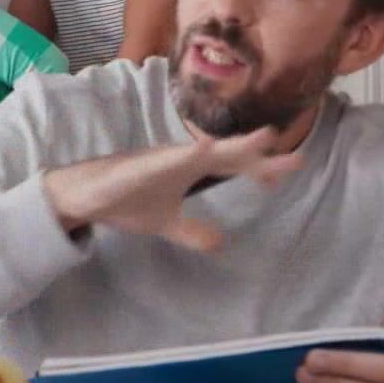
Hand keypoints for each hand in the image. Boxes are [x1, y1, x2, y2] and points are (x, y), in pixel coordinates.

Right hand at [41, 128, 301, 251]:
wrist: (86, 197)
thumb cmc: (124, 200)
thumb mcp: (165, 223)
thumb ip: (191, 231)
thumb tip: (220, 243)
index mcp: (189, 169)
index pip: (233, 164)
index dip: (260, 167)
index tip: (288, 172)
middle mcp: (182, 158)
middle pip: (230, 154)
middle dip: (262, 156)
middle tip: (298, 159)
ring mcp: (164, 159)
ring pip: (206, 149)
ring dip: (234, 145)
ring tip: (264, 139)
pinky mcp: (143, 166)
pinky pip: (169, 159)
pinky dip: (189, 154)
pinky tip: (206, 149)